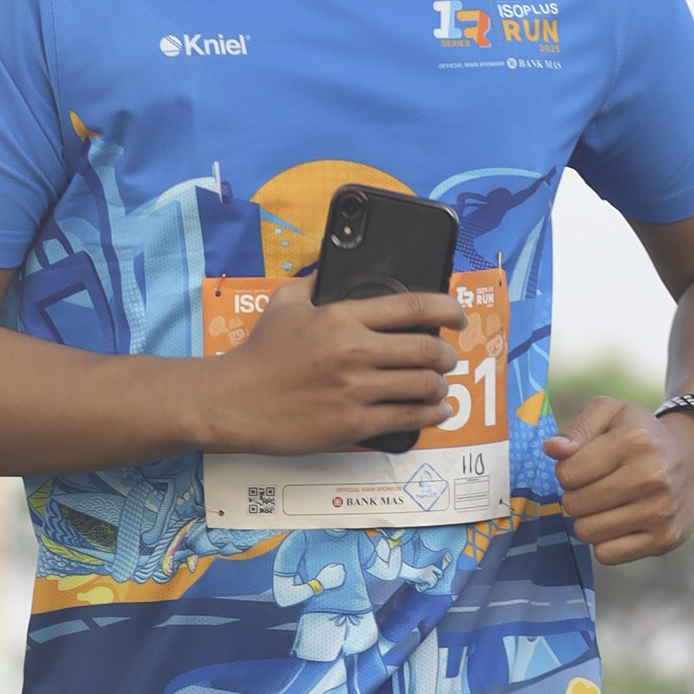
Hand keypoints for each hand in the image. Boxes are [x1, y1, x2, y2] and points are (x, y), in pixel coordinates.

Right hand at [199, 267, 451, 457]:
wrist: (235, 400)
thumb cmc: (260, 353)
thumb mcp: (286, 303)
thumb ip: (317, 283)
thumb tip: (335, 270)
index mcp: (343, 317)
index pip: (414, 307)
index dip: (448, 309)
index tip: (458, 315)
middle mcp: (355, 351)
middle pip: (427, 349)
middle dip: (447, 354)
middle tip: (447, 357)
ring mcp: (356, 390)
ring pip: (423, 385)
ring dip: (440, 385)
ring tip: (439, 385)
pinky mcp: (353, 423)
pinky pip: (407, 418)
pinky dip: (431, 414)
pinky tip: (436, 412)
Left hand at [548, 398, 693, 566]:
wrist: (693, 461)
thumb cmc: (640, 435)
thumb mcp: (610, 412)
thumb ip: (577, 427)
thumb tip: (552, 448)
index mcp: (634, 441)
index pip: (566, 473)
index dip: (567, 470)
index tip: (586, 465)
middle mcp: (652, 477)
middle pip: (574, 505)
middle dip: (576, 496)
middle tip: (597, 485)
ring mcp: (660, 512)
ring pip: (587, 532)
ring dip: (589, 520)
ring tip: (608, 503)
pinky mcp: (664, 539)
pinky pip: (606, 554)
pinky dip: (606, 542)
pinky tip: (621, 522)